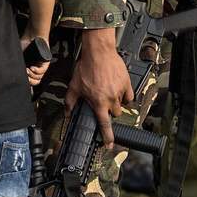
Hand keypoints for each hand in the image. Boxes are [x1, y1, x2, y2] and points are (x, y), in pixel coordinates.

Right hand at [20, 31, 50, 86]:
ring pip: (39, 77)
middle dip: (30, 81)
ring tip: (27, 69)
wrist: (31, 36)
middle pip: (35, 82)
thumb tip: (9, 74)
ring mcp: (41, 66)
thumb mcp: (18, 57)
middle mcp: (36, 69)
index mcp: (29, 70)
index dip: (27, 84)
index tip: (20, 82)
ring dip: (32, 75)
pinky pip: (43, 70)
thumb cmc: (23, 45)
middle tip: (25, 76)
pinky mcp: (46, 62)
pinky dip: (37, 71)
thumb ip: (15, 65)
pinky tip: (32, 68)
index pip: (30, 82)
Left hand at [66, 28, 132, 146]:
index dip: (108, 137)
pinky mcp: (127, 83)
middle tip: (103, 102)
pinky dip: (124, 95)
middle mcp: (111, 99)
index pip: (104, 124)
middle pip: (114, 114)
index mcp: (98, 102)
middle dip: (109, 111)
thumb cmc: (86, 68)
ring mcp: (120, 91)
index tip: (109, 144)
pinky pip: (129, 95)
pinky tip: (118, 90)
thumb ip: (70, 102)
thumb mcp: (74, 86)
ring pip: (122, 104)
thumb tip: (67, 113)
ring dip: (116, 102)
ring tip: (108, 91)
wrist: (99, 52)